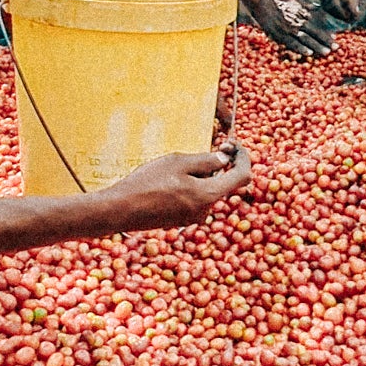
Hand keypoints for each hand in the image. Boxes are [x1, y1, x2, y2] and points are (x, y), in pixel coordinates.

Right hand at [106, 144, 251, 228]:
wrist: (121, 209)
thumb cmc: (147, 183)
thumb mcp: (178, 162)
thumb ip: (206, 161)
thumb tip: (224, 159)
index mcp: (208, 195)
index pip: (241, 177)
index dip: (243, 158)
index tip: (235, 146)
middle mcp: (205, 210)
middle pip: (222, 183)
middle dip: (218, 165)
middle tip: (206, 148)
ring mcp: (193, 217)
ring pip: (206, 190)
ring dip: (200, 176)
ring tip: (175, 166)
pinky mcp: (181, 220)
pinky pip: (194, 198)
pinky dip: (190, 186)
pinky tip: (168, 180)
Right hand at [254, 0, 333, 59]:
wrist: (260, 1)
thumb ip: (306, 5)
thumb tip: (317, 8)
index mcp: (301, 13)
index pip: (316, 25)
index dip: (325, 33)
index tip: (334, 38)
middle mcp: (296, 22)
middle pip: (314, 34)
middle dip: (325, 41)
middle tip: (336, 48)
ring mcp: (287, 29)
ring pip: (305, 40)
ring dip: (316, 47)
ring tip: (326, 53)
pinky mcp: (278, 35)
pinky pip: (291, 43)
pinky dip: (300, 48)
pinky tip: (308, 53)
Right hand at [321, 0, 362, 21]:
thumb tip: (355, 12)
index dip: (351, 9)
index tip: (356, 16)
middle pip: (336, 3)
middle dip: (343, 14)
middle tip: (350, 20)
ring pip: (329, 5)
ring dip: (337, 14)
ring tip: (345, 19)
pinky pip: (324, 4)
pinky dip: (331, 11)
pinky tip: (337, 14)